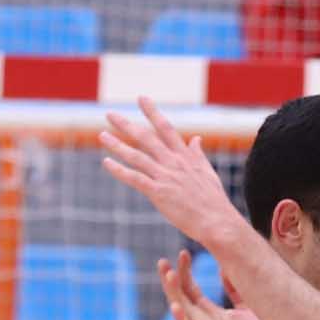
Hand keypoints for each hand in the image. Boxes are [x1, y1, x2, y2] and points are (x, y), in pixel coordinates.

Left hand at [101, 97, 253, 257]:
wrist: (216, 221)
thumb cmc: (213, 200)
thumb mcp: (207, 172)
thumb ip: (197, 154)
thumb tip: (195, 138)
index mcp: (185, 156)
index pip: (165, 128)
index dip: (152, 112)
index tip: (141, 98)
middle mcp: (173, 162)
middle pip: (146, 137)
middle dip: (127, 125)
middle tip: (110, 114)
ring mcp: (165, 176)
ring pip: (137, 156)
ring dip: (117, 145)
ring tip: (102, 135)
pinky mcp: (159, 192)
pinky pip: (135, 178)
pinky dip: (120, 170)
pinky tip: (107, 162)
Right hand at [158, 251, 270, 319]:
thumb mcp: (246, 309)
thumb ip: (235, 291)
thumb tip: (227, 269)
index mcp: (210, 313)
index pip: (191, 288)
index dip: (185, 271)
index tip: (182, 253)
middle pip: (181, 296)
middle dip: (171, 279)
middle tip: (162, 261)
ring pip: (181, 310)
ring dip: (173, 293)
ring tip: (167, 275)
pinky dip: (181, 319)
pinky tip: (175, 306)